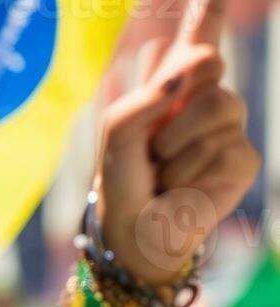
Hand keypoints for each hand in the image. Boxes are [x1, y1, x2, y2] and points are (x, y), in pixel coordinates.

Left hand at [96, 0, 259, 286]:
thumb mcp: (118, 133)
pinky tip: (184, 189)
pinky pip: (223, 149)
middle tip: (156, 142)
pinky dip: (191, 174)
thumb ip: (143, 98)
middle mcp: (206, 99)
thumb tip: (185, 75)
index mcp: (173, 86)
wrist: (136, 231)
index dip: (210, 8)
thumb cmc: (124, 180)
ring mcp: (229, 128)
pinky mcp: (242, 160)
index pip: (200, 34)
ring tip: (165, 172)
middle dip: (176, 96)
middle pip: (206, 61)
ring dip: (177, 147)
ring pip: (217, 108)